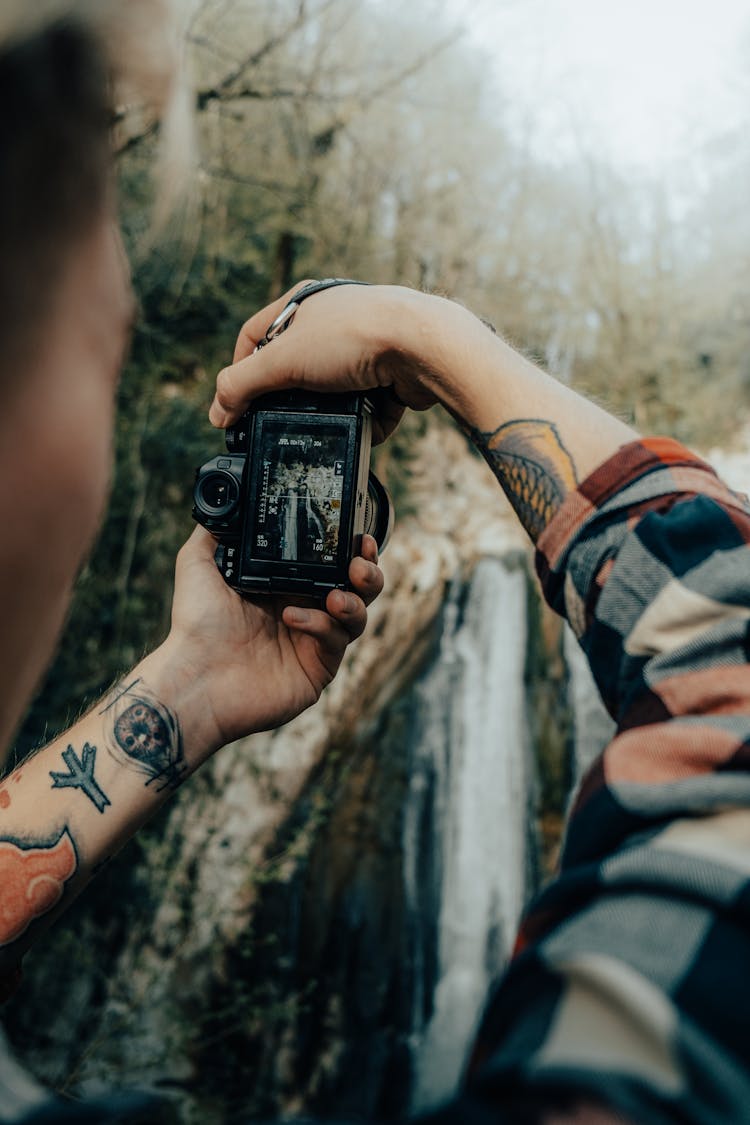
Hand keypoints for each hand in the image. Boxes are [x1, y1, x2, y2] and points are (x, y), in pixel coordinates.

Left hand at [159, 526, 383, 753]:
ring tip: (335, 596)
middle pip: (359, 589)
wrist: (195, 676)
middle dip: (369, 573)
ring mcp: (313, 643)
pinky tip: (293, 618)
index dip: (352, 549)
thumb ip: (215, 532)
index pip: (333, 564)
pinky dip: (320, 626)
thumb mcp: (198, 565)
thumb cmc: (194, 626)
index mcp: (286, 587)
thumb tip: (224, 501)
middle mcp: (306, 612)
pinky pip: (336, 643)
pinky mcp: (317, 670)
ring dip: (355, 601)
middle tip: (359, 564)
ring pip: (358, 617)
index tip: (360, 536)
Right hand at [208, 282, 445, 443]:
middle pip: (295, 368)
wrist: (423, 347)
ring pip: (332, 391)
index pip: (254, 336)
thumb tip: (217, 411)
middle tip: (281, 421)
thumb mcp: (284, 361)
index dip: (240, 369)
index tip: (234, 403)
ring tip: (328, 424)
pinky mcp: (391, 373)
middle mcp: (334, 320)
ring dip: (329, 413)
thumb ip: (243, 385)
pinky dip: (363, 421)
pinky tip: (363, 427)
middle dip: (291, 398)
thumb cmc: (356, 336)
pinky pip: (367, 406)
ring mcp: (365, 346)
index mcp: (303, 304)